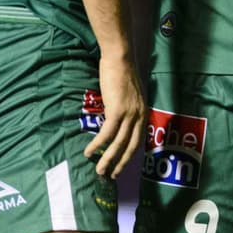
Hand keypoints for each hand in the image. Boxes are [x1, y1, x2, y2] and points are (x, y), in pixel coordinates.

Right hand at [83, 54, 144, 178]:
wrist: (120, 57)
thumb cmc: (122, 70)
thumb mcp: (129, 92)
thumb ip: (126, 106)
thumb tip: (116, 115)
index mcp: (143, 112)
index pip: (138, 139)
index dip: (129, 154)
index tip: (121, 165)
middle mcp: (139, 116)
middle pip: (130, 146)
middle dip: (120, 163)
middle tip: (111, 175)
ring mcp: (129, 114)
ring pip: (118, 144)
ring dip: (107, 159)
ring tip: (99, 170)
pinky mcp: (117, 111)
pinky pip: (106, 133)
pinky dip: (97, 144)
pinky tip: (89, 151)